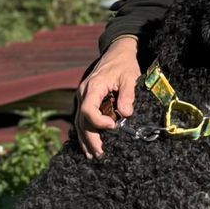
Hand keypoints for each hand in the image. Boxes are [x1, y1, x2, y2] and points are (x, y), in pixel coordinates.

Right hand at [74, 36, 140, 159]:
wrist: (117, 53)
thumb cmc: (124, 64)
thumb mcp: (130, 77)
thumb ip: (127, 95)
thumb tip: (126, 114)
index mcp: (94, 86)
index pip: (88, 109)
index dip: (98, 122)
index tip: (113, 126)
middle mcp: (84, 93)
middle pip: (82, 120)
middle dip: (91, 139)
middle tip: (101, 154)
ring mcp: (83, 97)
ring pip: (79, 122)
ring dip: (86, 140)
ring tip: (94, 156)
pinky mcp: (86, 101)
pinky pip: (82, 120)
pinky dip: (85, 134)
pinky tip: (89, 147)